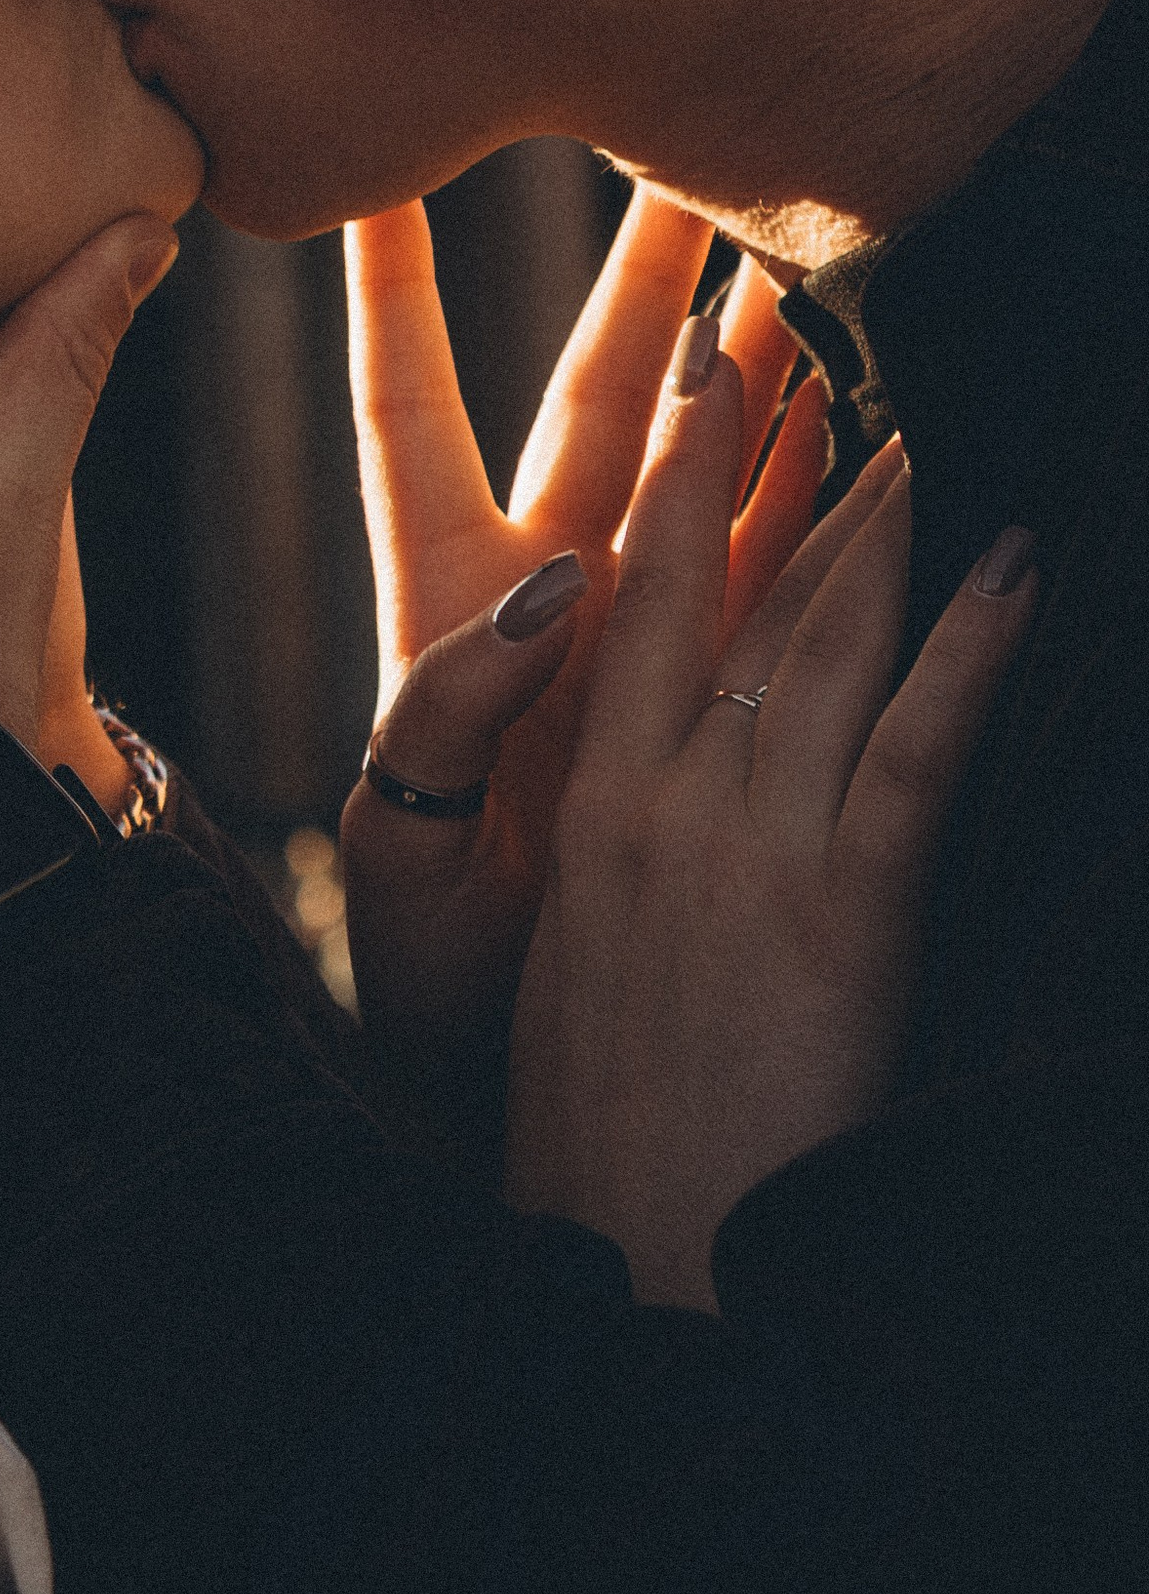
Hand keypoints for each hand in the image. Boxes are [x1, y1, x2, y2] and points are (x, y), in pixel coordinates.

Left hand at [341, 193, 829, 1073]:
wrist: (498, 1067)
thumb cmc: (420, 958)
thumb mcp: (398, 834)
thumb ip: (453, 702)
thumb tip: (556, 592)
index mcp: (435, 593)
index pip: (403, 403)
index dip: (390, 287)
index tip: (374, 165)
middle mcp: (542, 585)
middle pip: (593, 398)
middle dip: (641, 282)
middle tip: (684, 155)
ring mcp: (639, 637)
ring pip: (704, 466)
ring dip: (755, 371)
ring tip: (808, 262)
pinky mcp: (714, 706)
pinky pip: (777, 574)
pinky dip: (822, 499)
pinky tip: (871, 425)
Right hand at [506, 362, 1037, 1305]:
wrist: (634, 1273)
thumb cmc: (600, 1142)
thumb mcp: (577, 974)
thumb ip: (628, 866)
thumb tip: (677, 798)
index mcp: (587, 806)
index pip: (632, 596)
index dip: (673, 474)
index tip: (699, 363)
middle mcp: (654, 794)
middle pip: (725, 581)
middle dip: (770, 442)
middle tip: (814, 319)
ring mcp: (743, 844)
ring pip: (824, 636)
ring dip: (887, 515)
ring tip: (937, 414)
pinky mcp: (836, 909)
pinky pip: (914, 748)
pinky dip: (969, 650)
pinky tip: (1016, 571)